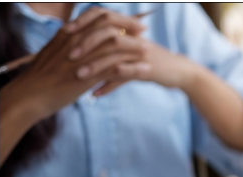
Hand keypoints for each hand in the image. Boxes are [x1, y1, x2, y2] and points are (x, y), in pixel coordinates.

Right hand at [4, 7, 148, 120]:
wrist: (29, 95)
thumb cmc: (40, 78)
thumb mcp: (54, 55)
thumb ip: (69, 46)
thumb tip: (81, 43)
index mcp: (68, 35)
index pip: (97, 17)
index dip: (116, 18)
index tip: (129, 21)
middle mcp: (76, 42)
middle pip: (109, 27)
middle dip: (129, 26)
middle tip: (144, 30)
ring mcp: (82, 59)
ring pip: (115, 48)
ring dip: (134, 47)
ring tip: (149, 50)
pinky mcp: (87, 77)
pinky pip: (116, 69)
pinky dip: (133, 68)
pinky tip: (145, 70)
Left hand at [63, 7, 198, 96]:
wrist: (179, 72)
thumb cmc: (150, 60)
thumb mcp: (130, 48)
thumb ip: (110, 44)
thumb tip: (82, 42)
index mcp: (127, 29)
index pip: (102, 15)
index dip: (82, 21)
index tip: (63, 31)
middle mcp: (133, 38)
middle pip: (106, 34)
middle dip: (85, 44)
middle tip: (68, 56)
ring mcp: (141, 54)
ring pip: (114, 56)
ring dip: (95, 67)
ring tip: (78, 78)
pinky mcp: (147, 69)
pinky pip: (125, 77)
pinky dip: (108, 86)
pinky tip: (94, 94)